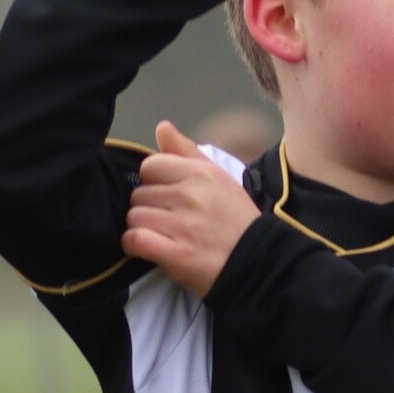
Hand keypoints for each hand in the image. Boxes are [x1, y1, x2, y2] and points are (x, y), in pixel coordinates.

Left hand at [122, 121, 260, 296]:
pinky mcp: (177, 255)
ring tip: (159, 237)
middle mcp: (190, 195)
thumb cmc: (237, 222)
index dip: (153, 183)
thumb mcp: (219, 179)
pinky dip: (133, 245)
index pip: (150, 166)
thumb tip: (161, 127)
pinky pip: (135, 240)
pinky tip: (144, 249)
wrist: (259, 265)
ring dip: (140, 228)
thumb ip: (187, 152)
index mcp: (200, 174)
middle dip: (147, 208)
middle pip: (139, 194)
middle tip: (165, 223)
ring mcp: (183, 225)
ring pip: (134, 217)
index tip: (165, 198)